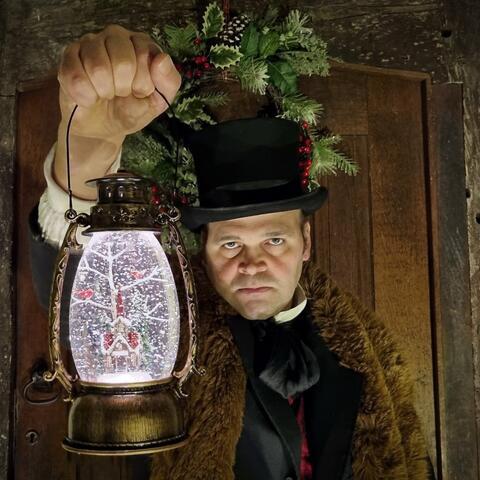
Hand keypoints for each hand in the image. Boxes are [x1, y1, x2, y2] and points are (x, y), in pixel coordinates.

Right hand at [53, 24, 181, 198]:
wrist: (103, 129)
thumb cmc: (132, 110)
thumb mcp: (158, 102)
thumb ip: (169, 82)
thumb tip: (162, 59)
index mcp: (141, 44)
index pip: (145, 55)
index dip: (142, 82)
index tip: (139, 92)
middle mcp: (115, 37)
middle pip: (122, 60)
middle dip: (123, 88)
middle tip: (120, 94)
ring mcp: (89, 44)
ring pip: (98, 67)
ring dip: (104, 92)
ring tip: (105, 95)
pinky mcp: (68, 58)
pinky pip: (75, 75)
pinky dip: (85, 95)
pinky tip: (89, 98)